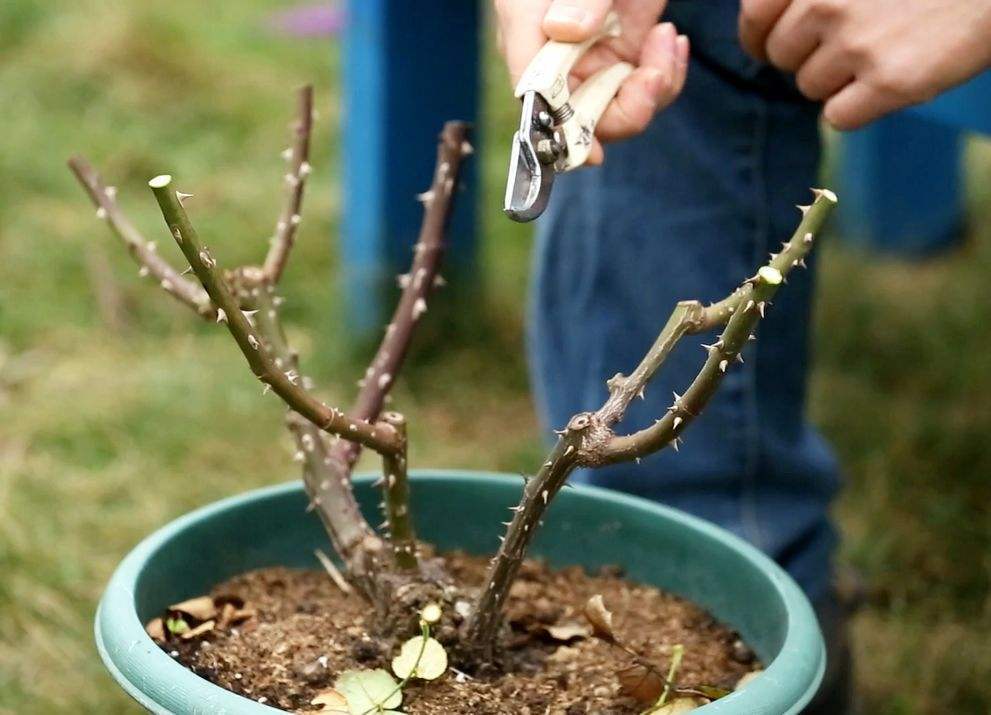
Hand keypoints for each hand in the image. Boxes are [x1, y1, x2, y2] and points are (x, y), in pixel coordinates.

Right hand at [494, 0, 688, 163]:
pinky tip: (672, 40)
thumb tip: (564, 32)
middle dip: (626, 108)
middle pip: (581, 116)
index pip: (534, 98)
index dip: (559, 135)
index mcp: (526, 32)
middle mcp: (555, 54)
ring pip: (618, 106)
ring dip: (654, 88)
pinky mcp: (622, 46)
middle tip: (653, 75)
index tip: (594, 154)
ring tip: (668, 41)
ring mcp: (590, 54)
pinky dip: (665, 72)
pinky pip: (642, 84)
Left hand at [739, 0, 990, 129]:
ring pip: (809, 86)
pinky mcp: (889, 82)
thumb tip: (763, 30)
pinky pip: (837, 117)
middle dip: (809, 55)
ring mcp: (857, 42)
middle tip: (854, 40)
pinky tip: (890, 80)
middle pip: (781, 56)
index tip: (765, 46)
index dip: (758, 37)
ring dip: (838, 79)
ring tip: (883, 50)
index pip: (755, 15)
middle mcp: (826, 3)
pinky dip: (857, 108)